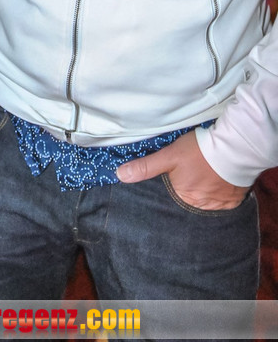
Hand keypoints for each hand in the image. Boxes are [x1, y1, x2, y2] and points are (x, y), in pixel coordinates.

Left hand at [116, 130, 248, 209]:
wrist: (235, 148)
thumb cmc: (200, 151)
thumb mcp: (168, 156)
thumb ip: (145, 167)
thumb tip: (120, 175)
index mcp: (182, 198)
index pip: (170, 200)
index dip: (169, 192)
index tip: (171, 184)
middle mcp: (199, 207)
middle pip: (188, 202)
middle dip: (186, 194)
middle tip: (189, 179)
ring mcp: (217, 206)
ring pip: (204, 203)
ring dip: (202, 194)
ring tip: (202, 180)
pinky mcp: (232, 201)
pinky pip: (221, 203)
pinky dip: (217, 196)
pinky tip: (216, 184)